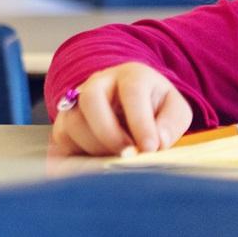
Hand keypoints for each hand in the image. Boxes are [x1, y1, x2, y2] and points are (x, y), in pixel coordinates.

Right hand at [50, 62, 192, 156]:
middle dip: (108, 132)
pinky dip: (78, 154)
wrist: (129, 104)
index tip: (150, 148)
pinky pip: (62, 138)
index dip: (140, 122)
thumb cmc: (154, 107)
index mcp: (131, 75)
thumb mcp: (175, 110)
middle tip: (127, 155)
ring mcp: (76, 100)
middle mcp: (98, 82)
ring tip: (116, 159)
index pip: (131, 92)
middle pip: (90, 99)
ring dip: (95, 147)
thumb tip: (157, 141)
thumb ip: (171, 123)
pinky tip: (98, 161)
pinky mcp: (63, 122)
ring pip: (73, 122)